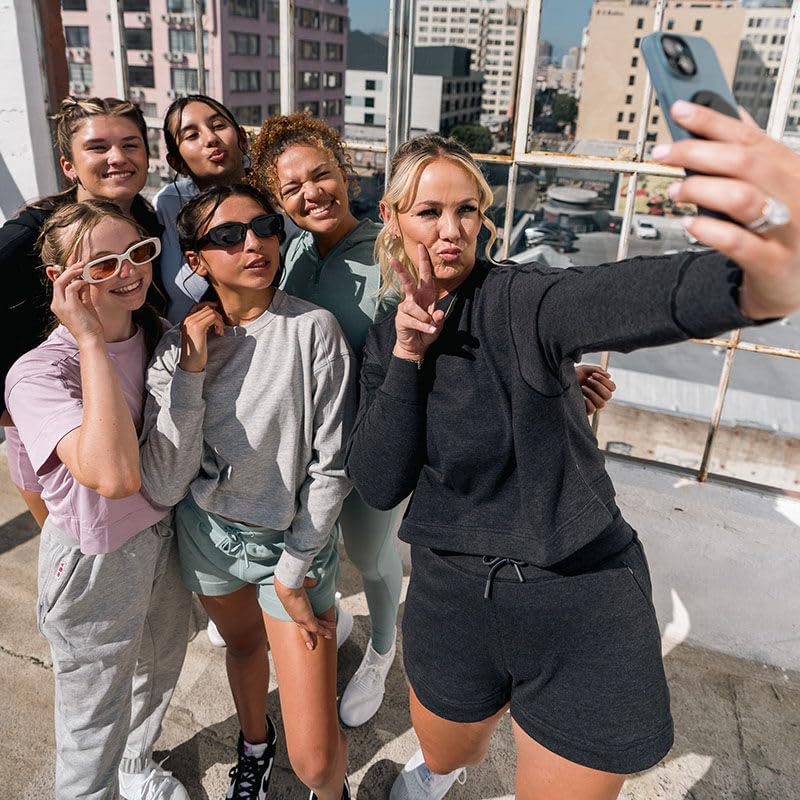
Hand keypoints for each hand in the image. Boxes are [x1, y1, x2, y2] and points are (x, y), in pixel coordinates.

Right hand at [50, 264, 103, 344]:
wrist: (90, 339)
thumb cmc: (89, 325)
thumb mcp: (85, 305)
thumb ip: (83, 293)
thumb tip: (85, 280)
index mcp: (59, 304)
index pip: (59, 284)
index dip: (66, 273)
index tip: (77, 267)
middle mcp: (57, 304)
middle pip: (58, 281)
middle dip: (69, 270)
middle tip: (81, 264)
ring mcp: (62, 305)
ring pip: (61, 282)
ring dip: (73, 273)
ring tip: (83, 268)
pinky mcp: (70, 307)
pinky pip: (71, 288)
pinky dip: (79, 282)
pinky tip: (87, 282)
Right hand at [179, 302, 223, 372]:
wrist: (190, 365)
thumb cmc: (196, 353)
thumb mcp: (197, 336)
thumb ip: (201, 325)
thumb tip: (214, 314)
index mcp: (184, 321)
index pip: (197, 305)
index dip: (209, 305)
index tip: (218, 311)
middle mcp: (186, 320)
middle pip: (206, 308)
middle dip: (217, 316)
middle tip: (219, 328)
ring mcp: (191, 322)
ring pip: (211, 311)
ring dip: (219, 321)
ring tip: (219, 332)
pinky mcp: (198, 327)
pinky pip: (213, 317)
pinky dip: (219, 324)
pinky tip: (219, 334)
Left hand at [273, 575, 335, 650]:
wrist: (288, 588)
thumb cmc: (291, 584)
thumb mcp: (301, 584)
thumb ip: (308, 583)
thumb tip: (314, 581)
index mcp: (293, 609)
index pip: (300, 619)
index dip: (304, 624)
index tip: (309, 626)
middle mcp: (296, 617)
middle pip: (304, 630)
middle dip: (308, 637)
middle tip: (311, 645)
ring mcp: (302, 620)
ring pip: (314, 629)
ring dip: (322, 632)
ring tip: (330, 636)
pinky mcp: (307, 620)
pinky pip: (318, 628)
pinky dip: (324, 631)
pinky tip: (330, 634)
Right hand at [390, 244, 445, 361]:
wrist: (415, 346)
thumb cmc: (427, 332)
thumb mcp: (438, 325)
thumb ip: (439, 319)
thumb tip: (438, 312)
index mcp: (425, 295)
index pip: (425, 276)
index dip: (423, 261)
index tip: (421, 246)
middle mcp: (414, 299)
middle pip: (408, 282)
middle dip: (401, 270)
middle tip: (393, 259)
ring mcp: (405, 308)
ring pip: (413, 306)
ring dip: (424, 318)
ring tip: (430, 326)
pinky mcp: (401, 318)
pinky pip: (413, 320)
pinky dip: (423, 326)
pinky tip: (429, 330)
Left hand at [575, 364, 615, 414]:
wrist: (560, 381)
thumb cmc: (574, 375)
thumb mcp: (585, 369)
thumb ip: (597, 370)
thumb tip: (609, 376)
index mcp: (602, 387)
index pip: (612, 387)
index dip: (604, 380)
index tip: (593, 374)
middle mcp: (599, 397)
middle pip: (608, 395)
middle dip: (598, 386)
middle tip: (588, 380)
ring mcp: (593, 404)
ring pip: (601, 403)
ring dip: (593, 393)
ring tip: (582, 387)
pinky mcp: (585, 410)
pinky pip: (592, 409)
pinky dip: (587, 402)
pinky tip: (581, 396)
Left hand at [654, 100, 799, 318]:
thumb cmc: (784, 229)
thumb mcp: (779, 185)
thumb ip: (757, 153)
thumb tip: (733, 114)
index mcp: (791, 168)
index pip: (749, 136)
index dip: (712, 120)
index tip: (679, 109)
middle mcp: (794, 194)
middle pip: (743, 162)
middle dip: (696, 152)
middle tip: (662, 153)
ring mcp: (787, 229)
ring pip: (741, 198)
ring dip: (700, 189)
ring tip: (676, 190)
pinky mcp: (773, 262)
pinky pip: (738, 243)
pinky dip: (708, 230)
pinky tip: (689, 223)